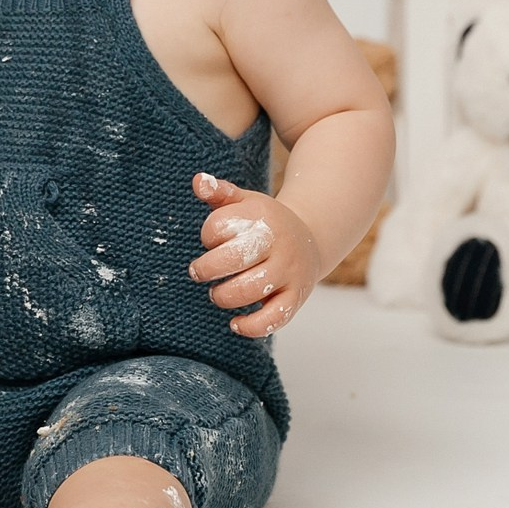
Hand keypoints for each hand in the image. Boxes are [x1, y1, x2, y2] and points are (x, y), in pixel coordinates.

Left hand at [186, 174, 321, 337]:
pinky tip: (235, 322)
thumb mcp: (245, 202)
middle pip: (235, 258)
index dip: (208, 235)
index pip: (221, 227)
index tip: (212, 239)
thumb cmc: (265, 222)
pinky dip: (251, 326)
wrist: (310, 238)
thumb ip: (219, 192)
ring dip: (224, 296)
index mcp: (263, 218)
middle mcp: (279, 245)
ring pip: (250, 290)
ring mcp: (290, 273)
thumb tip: (198, 181)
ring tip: (217, 293)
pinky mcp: (295, 298)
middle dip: (207, 268)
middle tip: (199, 271)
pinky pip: (274, 318)